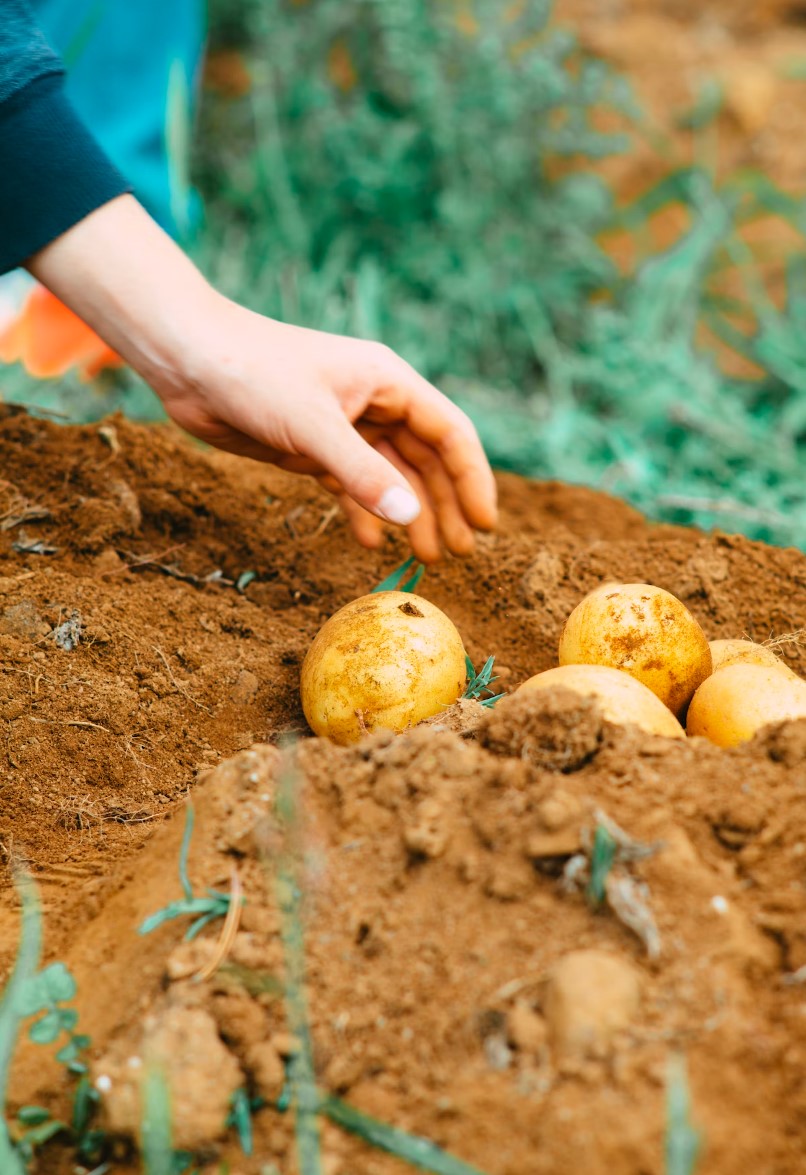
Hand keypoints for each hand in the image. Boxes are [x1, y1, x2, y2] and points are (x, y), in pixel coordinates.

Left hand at [159, 304, 496, 562]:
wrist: (188, 359)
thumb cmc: (253, 374)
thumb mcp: (313, 427)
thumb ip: (363, 474)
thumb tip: (412, 517)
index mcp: (388, 382)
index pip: (450, 433)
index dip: (473, 478)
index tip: (485, 525)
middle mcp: (373, 403)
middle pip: (426, 459)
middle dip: (444, 505)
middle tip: (457, 554)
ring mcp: (343, 426)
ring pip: (390, 476)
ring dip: (407, 514)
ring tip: (425, 557)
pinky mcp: (311, 447)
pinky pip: (350, 484)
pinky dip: (362, 511)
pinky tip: (370, 541)